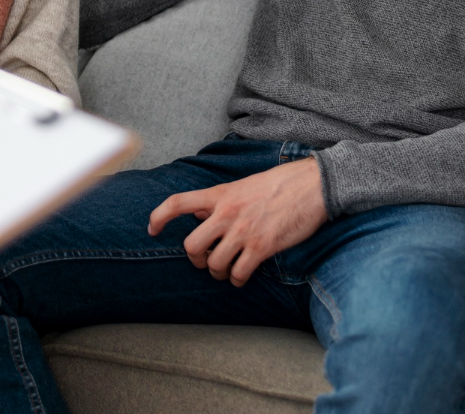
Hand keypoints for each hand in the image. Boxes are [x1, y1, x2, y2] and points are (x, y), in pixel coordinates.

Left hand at [148, 157, 327, 287]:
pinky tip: (243, 276)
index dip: (159, 217)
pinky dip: (238, 280)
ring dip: (218, 272)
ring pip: (214, 264)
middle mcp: (226, 213)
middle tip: (205, 260)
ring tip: (227, 270)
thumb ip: (221, 201)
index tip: (152, 229)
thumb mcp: (242, 185)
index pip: (178, 203)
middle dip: (195, 259)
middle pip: (191, 246)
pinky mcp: (262, 246)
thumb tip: (202, 218)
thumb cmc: (279, 184)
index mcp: (219, 194)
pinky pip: (239, 273)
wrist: (312, 185)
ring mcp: (243, 231)